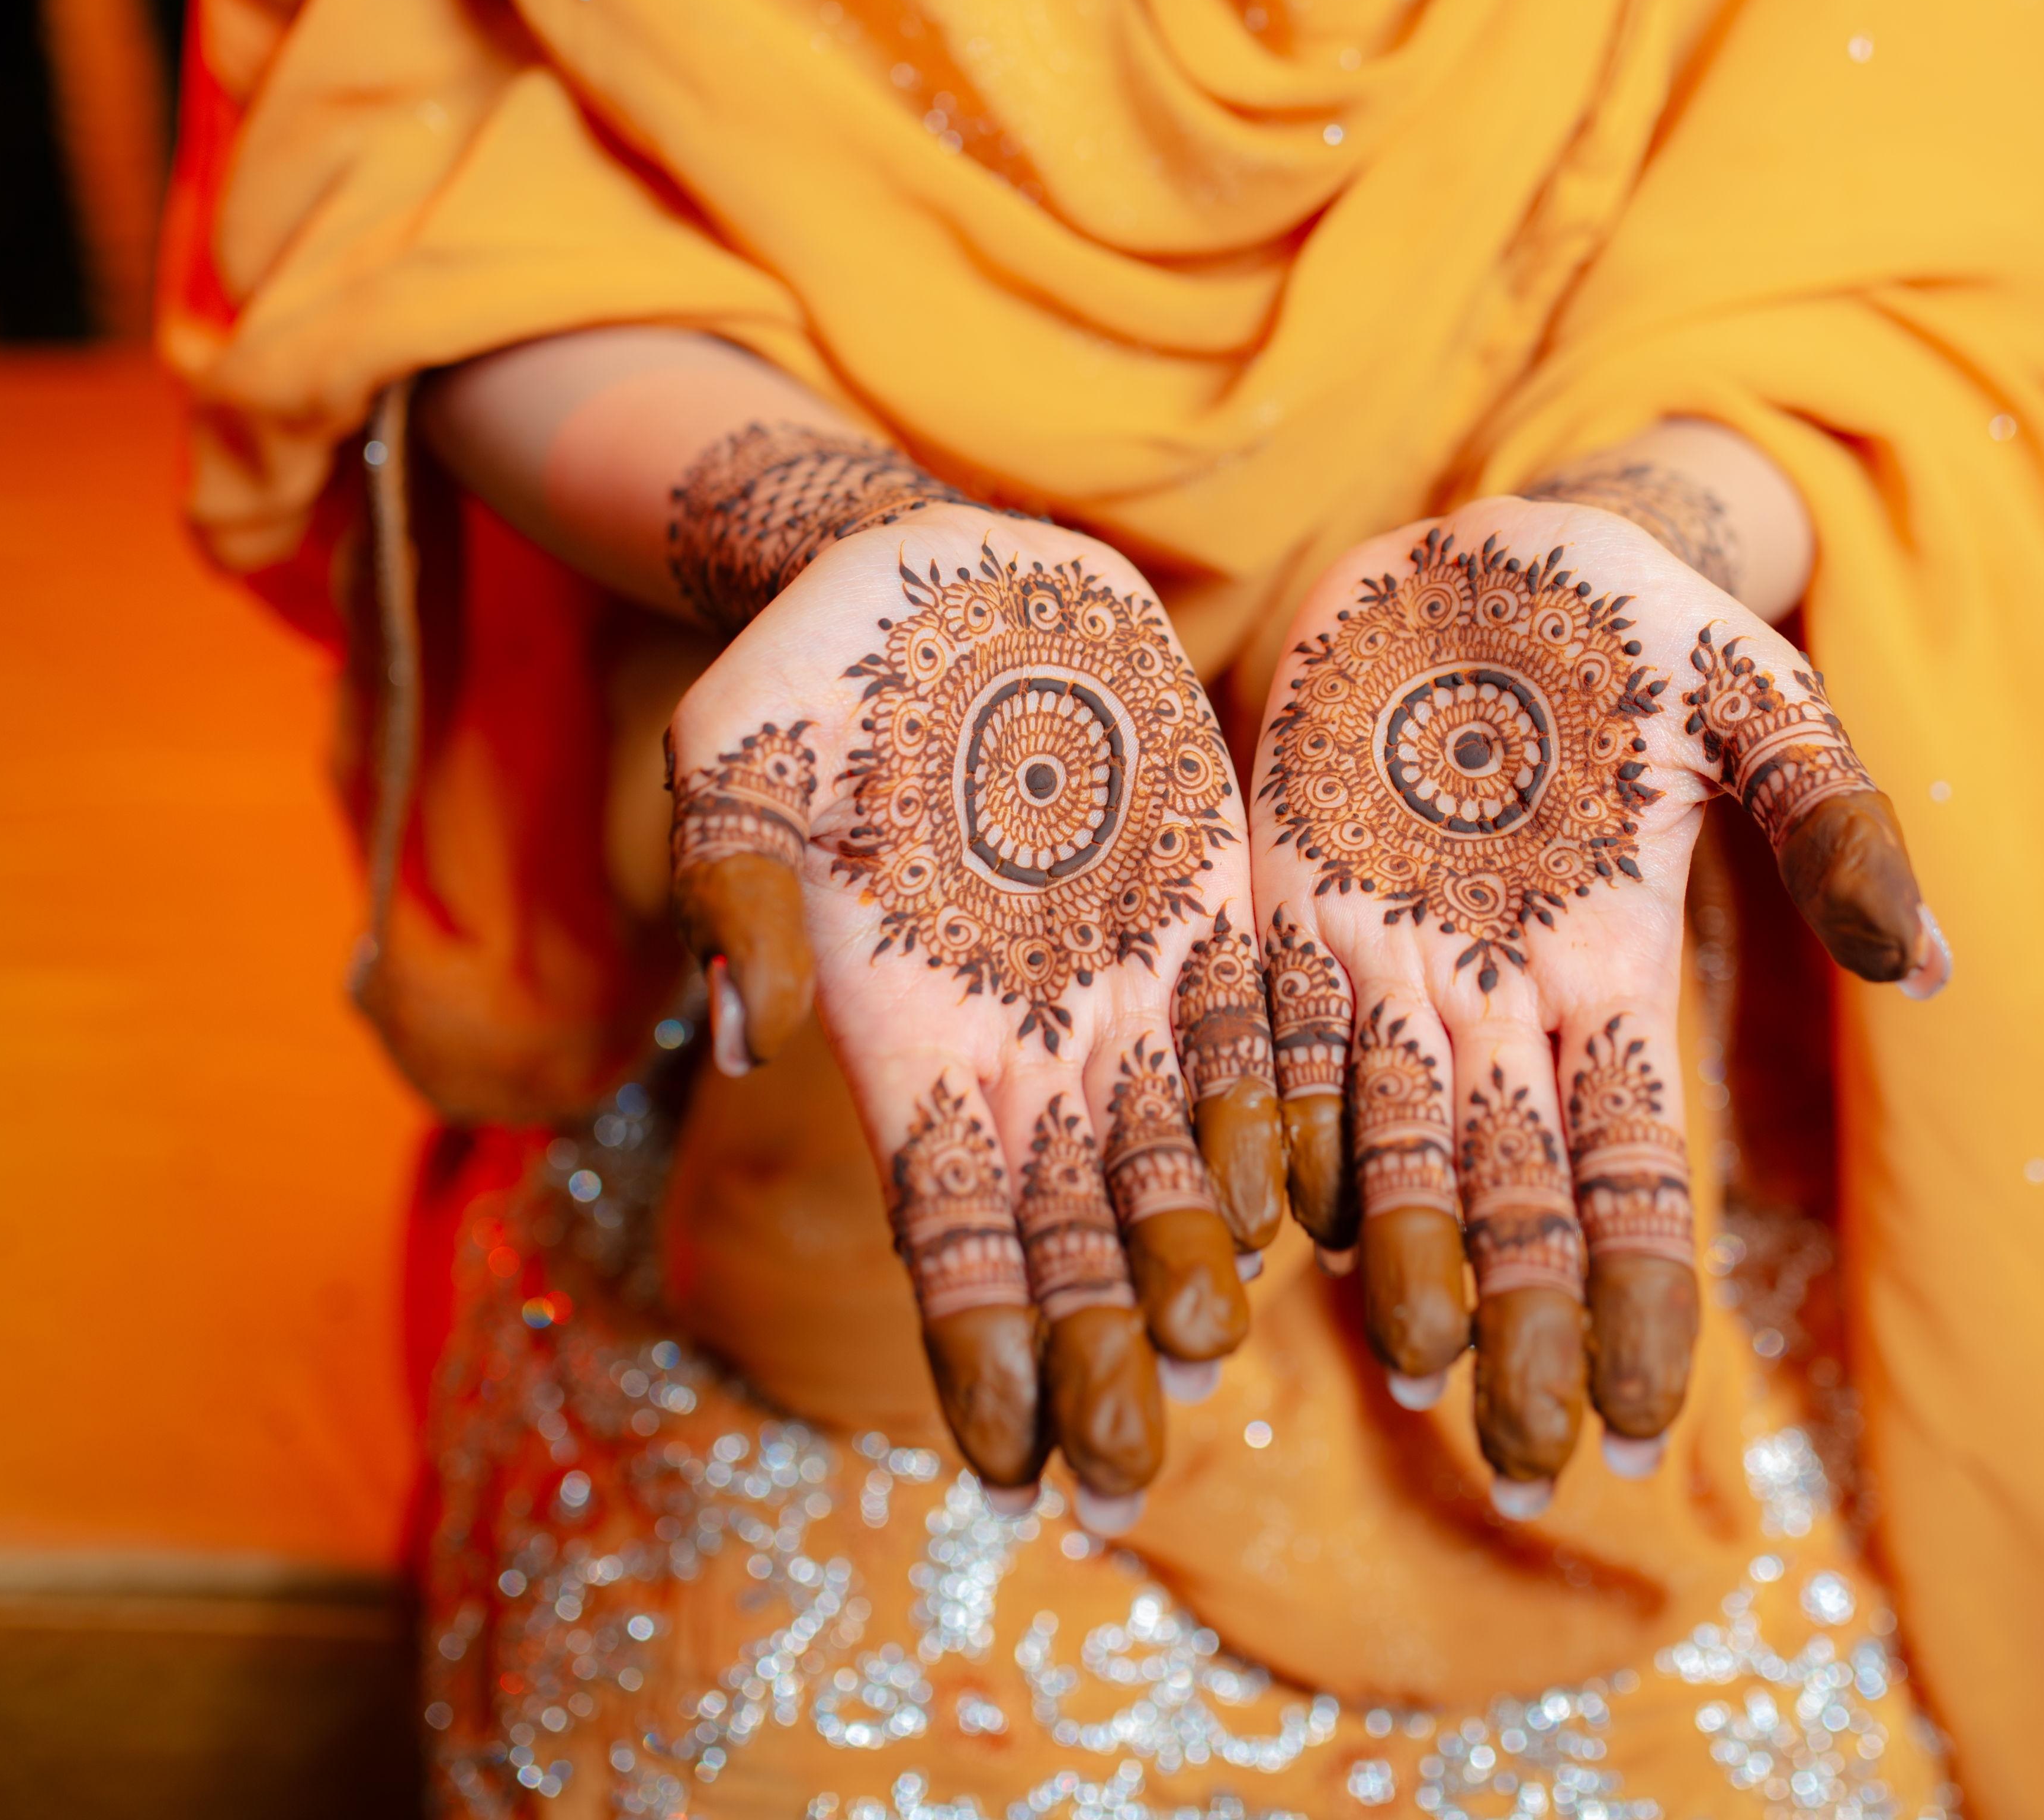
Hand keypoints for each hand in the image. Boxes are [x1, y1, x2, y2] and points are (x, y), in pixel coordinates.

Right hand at [657, 426, 1283, 1524]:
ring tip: (1210, 1360)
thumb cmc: (814, 672)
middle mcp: (1022, 1037)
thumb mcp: (738, 761)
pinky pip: (1262, 1036)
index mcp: (907, 1031)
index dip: (974, 1347)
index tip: (1001, 1472)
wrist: (939, 572)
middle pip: (1068, 1231)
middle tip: (1131, 1468)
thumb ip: (736, 895)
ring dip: (1190, 1262)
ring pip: (1171, 1160)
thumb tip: (743, 1036)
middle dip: (1093, 1353)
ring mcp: (1122, 978)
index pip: (947, 1227)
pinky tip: (1307, 1206)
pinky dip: (1278, 1120)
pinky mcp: (1206, 904)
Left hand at [1251, 490, 1940, 1506]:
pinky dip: (1260, 1124)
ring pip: (1384, 1149)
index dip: (1637, 1298)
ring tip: (1407, 1376)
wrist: (1487, 543)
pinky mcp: (1283, 898)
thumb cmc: (1635, 624)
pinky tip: (1252, 1219)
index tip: (1644, 1421)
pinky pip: (1265, 1036)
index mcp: (1612, 976)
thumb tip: (1935, 971)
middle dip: (1520, 1330)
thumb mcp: (1753, 697)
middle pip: (1513, 1200)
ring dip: (1400, 1264)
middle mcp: (1498, 1003)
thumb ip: (1831, 823)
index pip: (1635, 1177)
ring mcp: (1384, 958)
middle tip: (1519, 1465)